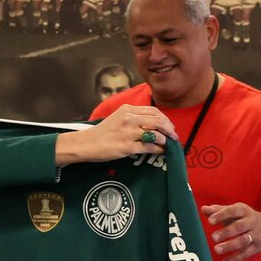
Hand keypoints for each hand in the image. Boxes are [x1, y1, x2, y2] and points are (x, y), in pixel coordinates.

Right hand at [56, 104, 177, 164]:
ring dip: (165, 140)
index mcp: (127, 109)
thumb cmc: (102, 132)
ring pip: (156, 134)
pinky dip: (158, 149)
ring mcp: (128, 133)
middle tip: (174, 137)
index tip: (170, 126)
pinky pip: (149, 147)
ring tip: (167, 145)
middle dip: (169, 129)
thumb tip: (153, 123)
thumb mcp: (117, 117)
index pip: (154, 111)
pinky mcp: (127, 146)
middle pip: (158, 121)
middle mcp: (129, 119)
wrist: (87, 143)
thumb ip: (133, 116)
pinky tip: (159, 151)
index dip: (165, 119)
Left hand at [201, 203, 260, 260]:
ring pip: (243, 241)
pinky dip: (235, 259)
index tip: (210, 221)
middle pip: (239, 227)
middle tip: (213, 237)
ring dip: (230, 246)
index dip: (221, 216)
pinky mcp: (257, 247)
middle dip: (226, 232)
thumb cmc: (243, 218)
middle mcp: (251, 222)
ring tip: (217, 249)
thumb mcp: (232, 211)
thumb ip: (217, 210)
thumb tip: (203, 209)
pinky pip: (246, 254)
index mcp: (243, 210)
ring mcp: (255, 235)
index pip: (232, 211)